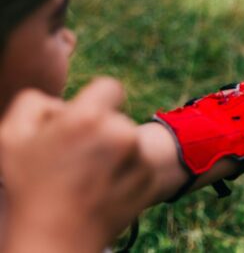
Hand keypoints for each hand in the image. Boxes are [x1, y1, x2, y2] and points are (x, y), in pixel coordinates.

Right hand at [0, 78, 154, 252]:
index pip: (110, 87)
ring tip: (87, 177)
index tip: (86, 119)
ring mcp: (139, 159)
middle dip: (101, 131)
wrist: (53, 241)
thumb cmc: (28, 188)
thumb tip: (62, 103)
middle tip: (76, 157)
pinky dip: (125, 174)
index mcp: (89, 118)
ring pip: (129, 142)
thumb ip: (33, 103)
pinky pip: (139, 165)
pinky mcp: (149, 181)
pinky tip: (101, 189)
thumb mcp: (11, 137)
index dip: (96, 101)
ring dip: (114, 152)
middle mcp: (121, 134)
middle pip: (117, 118)